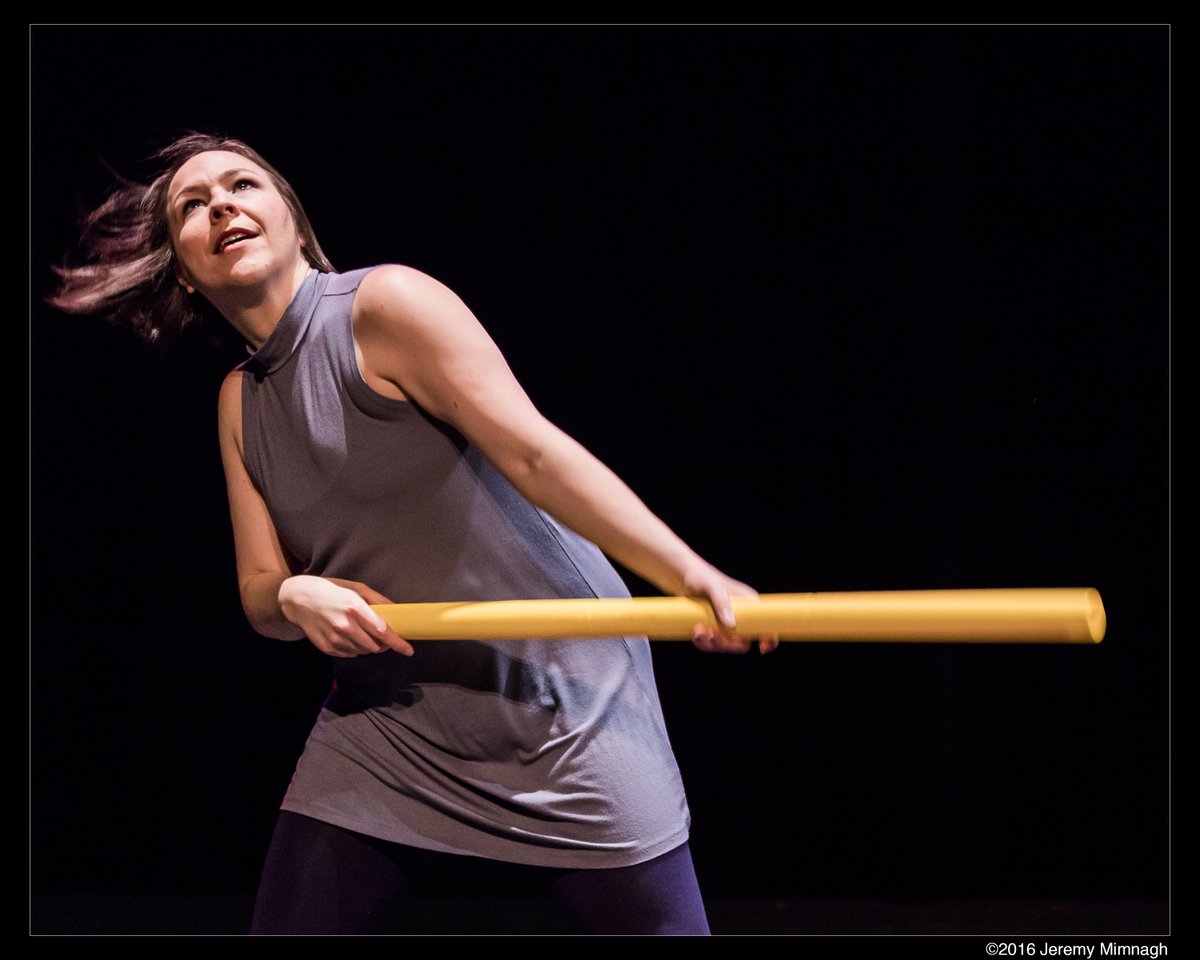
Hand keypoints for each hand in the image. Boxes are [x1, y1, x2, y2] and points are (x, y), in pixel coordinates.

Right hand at [278, 575, 414, 657]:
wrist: (298, 599)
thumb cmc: (331, 590)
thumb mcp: (356, 588)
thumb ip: (378, 600)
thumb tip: (397, 611)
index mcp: (354, 607)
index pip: (382, 631)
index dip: (397, 642)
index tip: (408, 650)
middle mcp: (345, 625)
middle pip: (374, 646)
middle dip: (383, 645)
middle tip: (382, 637)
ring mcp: (334, 638)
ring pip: (363, 652)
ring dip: (369, 646)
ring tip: (362, 632)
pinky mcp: (326, 647)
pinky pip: (350, 654)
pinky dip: (355, 649)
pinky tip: (349, 636)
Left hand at [680, 561, 779, 654]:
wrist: (683, 578)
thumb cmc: (701, 577)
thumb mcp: (711, 587)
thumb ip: (721, 602)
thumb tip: (731, 624)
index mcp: (748, 604)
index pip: (767, 624)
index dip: (770, 639)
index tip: (762, 649)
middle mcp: (740, 616)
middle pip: (744, 642)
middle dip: (728, 644)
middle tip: (713, 635)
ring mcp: (726, 624)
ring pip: (726, 645)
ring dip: (712, 643)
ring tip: (699, 631)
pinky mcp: (713, 629)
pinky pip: (711, 644)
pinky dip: (703, 642)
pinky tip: (696, 631)